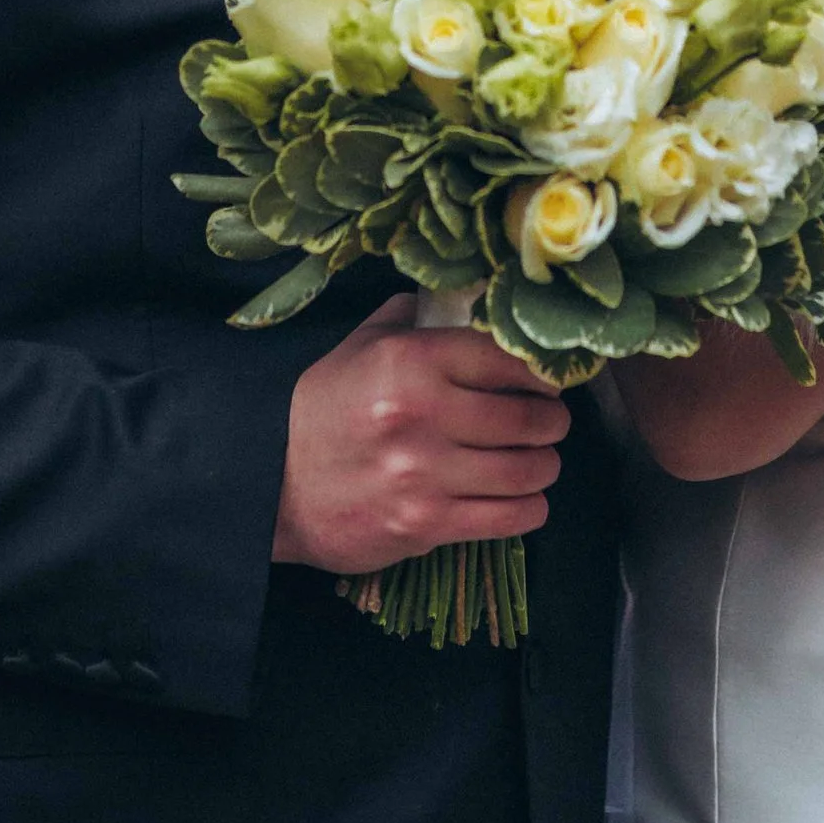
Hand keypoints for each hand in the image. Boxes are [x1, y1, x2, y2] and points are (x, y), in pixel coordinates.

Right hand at [273, 293, 569, 573]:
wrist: (270, 483)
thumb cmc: (323, 408)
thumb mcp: (361, 346)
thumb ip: (415, 318)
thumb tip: (468, 297)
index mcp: (411, 360)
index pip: (511, 358)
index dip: (542, 371)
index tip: (548, 379)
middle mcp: (423, 415)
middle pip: (531, 418)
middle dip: (552, 421)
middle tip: (549, 421)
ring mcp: (425, 476)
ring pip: (529, 471)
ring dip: (544, 466)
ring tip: (538, 460)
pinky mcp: (425, 525)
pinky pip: (510, 518)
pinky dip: (529, 508)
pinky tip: (523, 498)